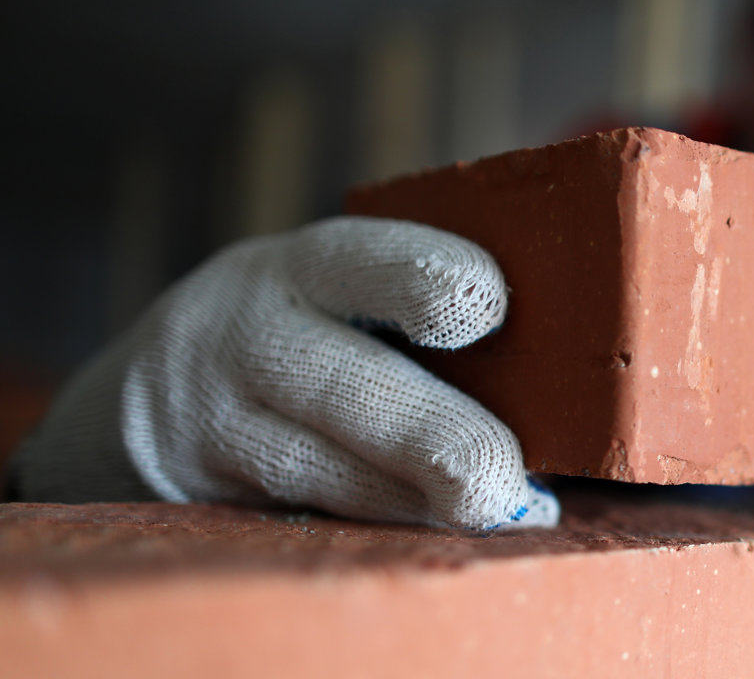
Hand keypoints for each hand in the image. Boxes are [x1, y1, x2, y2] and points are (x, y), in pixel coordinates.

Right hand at [6, 217, 558, 529]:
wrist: (140, 402)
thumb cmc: (301, 336)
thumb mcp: (333, 295)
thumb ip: (419, 311)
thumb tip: (566, 370)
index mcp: (302, 267)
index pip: (367, 260)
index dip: (431, 279)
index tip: (493, 308)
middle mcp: (246, 334)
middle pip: (346, 384)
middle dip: (437, 436)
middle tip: (506, 481)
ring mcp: (208, 418)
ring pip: (317, 470)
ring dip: (415, 504)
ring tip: (493, 515)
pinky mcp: (196, 495)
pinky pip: (295, 518)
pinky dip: (373, 533)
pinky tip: (430, 539)